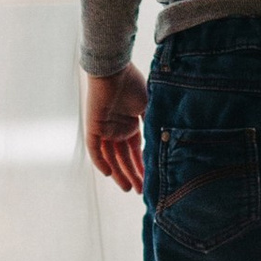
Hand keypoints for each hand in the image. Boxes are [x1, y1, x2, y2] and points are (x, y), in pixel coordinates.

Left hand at [82, 65, 147, 194]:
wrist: (114, 69)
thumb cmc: (132, 83)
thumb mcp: (148, 106)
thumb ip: (154, 123)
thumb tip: (168, 140)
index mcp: (129, 123)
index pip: (135, 150)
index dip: (141, 164)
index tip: (150, 179)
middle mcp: (116, 129)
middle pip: (123, 157)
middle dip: (132, 174)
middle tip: (140, 190)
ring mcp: (104, 129)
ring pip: (111, 157)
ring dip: (119, 173)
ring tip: (128, 188)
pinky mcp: (93, 127)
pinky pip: (95, 150)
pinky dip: (101, 162)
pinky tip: (110, 174)